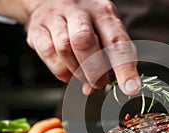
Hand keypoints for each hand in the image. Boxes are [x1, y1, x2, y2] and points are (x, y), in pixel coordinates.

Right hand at [25, 0, 140, 94]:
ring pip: (64, 49)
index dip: (125, 68)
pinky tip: (68, 71)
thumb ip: (109, 60)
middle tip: (99, 83)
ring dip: (77, 72)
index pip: (117, 42)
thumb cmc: (87, 23)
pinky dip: (61, 70)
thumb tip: (98, 88)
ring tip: (84, 76)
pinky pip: (48, 54)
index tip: (131, 88)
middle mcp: (79, 10)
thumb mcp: (105, 32)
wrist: (53, 1)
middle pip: (84, 41)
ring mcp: (55, 17)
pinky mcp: (37, 28)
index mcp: (104, 12)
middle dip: (94, 71)